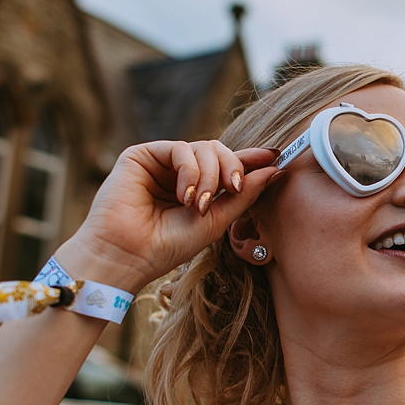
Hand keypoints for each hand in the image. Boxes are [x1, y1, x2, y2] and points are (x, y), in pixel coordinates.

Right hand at [55, 141, 280, 291]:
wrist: (128, 256)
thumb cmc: (167, 246)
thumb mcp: (215, 221)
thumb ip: (243, 195)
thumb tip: (275, 169)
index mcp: (198, 188)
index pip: (228, 166)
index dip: (252, 159)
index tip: (276, 156)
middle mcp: (180, 173)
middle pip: (220, 151)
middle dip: (232, 168)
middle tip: (232, 191)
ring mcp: (161, 163)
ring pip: (203, 148)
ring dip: (209, 176)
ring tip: (197, 205)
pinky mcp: (142, 155)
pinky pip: (181, 148)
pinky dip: (190, 170)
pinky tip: (185, 195)